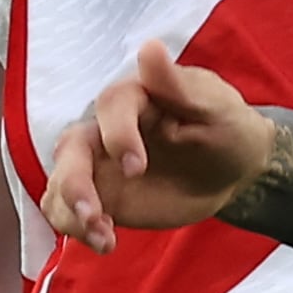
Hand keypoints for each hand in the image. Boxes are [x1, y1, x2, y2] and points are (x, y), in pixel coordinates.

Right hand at [41, 42, 280, 254]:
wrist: (232, 167)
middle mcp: (105, 129)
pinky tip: (107, 244)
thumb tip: (149, 48)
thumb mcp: (212, 106)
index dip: (117, 135)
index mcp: (134, 97)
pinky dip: (78, 230)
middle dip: (74, 183)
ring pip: (60, 183)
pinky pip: (70, 212)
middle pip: (70, 148)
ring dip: (70, 212)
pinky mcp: (101, 195)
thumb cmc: (225, 127)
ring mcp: (98, 165)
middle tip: (96, 215)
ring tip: (103, 237)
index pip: (110, 107)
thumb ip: (176, 85)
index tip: (138, 167)